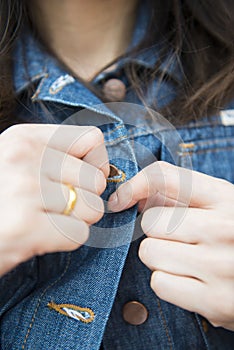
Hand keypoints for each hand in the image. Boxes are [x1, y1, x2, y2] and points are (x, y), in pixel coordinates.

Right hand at [0, 124, 108, 275]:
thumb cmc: (1, 199)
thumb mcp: (17, 162)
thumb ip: (54, 158)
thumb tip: (103, 172)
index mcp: (24, 137)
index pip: (92, 139)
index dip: (96, 163)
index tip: (80, 179)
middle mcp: (24, 156)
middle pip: (96, 179)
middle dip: (85, 200)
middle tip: (57, 207)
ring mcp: (24, 189)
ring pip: (93, 208)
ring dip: (77, 221)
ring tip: (47, 221)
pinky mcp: (25, 225)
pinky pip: (79, 234)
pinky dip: (65, 241)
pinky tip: (39, 237)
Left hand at [108, 161, 233, 330]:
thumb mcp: (219, 205)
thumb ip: (181, 194)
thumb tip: (134, 196)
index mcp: (226, 198)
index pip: (165, 177)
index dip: (135, 185)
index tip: (121, 199)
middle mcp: (223, 228)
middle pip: (149, 221)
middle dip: (156, 230)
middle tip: (177, 237)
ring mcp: (220, 266)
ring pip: (149, 252)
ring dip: (160, 257)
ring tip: (186, 259)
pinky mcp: (214, 302)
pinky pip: (159, 283)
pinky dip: (167, 282)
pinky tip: (189, 279)